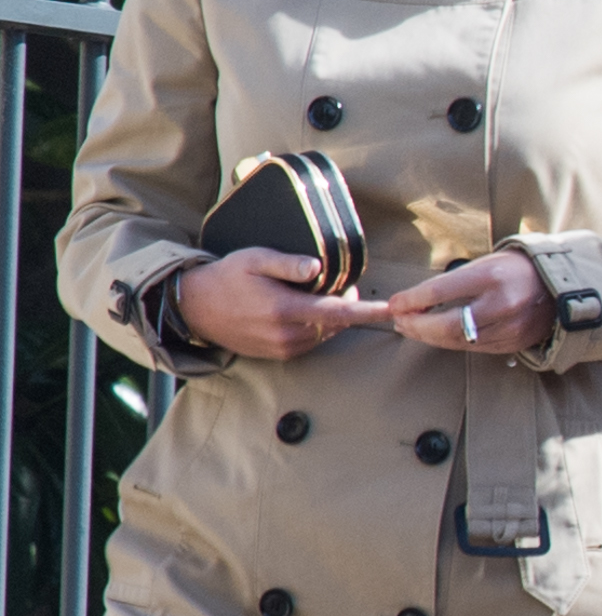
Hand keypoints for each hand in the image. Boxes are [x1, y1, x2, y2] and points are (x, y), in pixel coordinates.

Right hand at [169, 249, 389, 361]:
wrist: (196, 308)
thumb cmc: (227, 277)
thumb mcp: (254, 259)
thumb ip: (288, 263)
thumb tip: (318, 268)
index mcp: (285, 309)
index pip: (338, 313)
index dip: (368, 312)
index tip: (392, 310)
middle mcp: (287, 334)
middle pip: (337, 323)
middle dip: (345, 304)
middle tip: (334, 282)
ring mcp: (284, 348)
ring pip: (326, 333)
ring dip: (330, 317)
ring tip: (311, 294)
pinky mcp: (280, 355)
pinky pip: (312, 342)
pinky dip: (317, 326)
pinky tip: (301, 310)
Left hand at [389, 250, 558, 357]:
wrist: (558, 287)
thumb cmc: (516, 271)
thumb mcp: (485, 264)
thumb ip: (452, 283)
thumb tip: (415, 301)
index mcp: (492, 277)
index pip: (440, 292)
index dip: (411, 301)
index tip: (395, 304)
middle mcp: (502, 305)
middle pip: (447, 325)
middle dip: (417, 326)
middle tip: (400, 320)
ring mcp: (509, 329)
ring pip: (458, 341)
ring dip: (429, 337)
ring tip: (412, 328)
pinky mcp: (512, 344)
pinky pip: (473, 348)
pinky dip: (450, 342)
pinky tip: (437, 335)